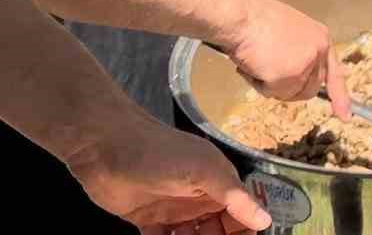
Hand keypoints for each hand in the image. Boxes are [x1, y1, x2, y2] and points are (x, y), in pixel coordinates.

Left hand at [65, 115, 270, 234]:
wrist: (105, 146)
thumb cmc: (160, 154)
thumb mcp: (203, 170)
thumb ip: (234, 196)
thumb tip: (266, 220)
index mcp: (219, 184)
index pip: (242, 215)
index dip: (244, 231)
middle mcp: (201, 199)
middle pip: (218, 231)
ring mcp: (175, 210)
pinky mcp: (149, 221)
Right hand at [225, 0, 350, 119]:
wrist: (241, 15)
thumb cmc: (256, 20)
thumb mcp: (289, 33)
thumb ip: (297, 52)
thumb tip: (291, 74)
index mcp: (320, 38)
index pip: (335, 72)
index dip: (340, 96)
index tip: (344, 115)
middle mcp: (318, 51)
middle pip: (310, 89)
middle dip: (288, 88)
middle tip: (267, 71)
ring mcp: (305, 65)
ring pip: (290, 94)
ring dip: (271, 85)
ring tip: (258, 61)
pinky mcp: (289, 75)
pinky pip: (272, 93)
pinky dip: (259, 84)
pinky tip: (253, 64)